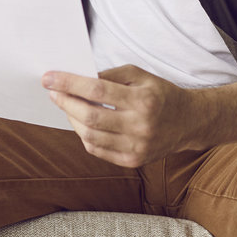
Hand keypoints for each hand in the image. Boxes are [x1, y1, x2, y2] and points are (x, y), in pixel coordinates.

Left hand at [42, 64, 202, 168]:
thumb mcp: (140, 75)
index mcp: (143, 99)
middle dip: (65, 102)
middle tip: (52, 91)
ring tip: (66, 105)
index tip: (48, 78)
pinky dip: (84, 135)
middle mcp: (140, 125)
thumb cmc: (160, 94)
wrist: (188, 122)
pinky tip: (81, 122)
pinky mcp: (132, 161)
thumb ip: (109, 74)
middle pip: (90, 116)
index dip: (69, 83)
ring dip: (71, 119)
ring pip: (90, 136)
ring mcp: (136, 147)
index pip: (97, 89)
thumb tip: (77, 78)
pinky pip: (97, 150)